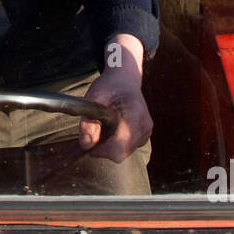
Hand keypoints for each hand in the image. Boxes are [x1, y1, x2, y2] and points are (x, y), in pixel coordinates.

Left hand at [79, 33, 151, 162]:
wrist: (125, 79)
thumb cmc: (108, 87)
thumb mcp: (93, 98)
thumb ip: (88, 122)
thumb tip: (86, 145)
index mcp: (134, 114)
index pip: (119, 148)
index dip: (102, 150)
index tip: (91, 140)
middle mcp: (144, 126)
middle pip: (121, 153)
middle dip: (104, 148)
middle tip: (96, 130)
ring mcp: (147, 131)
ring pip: (124, 153)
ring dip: (110, 145)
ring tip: (106, 126)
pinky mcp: (146, 134)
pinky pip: (129, 148)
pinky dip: (118, 142)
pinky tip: (114, 128)